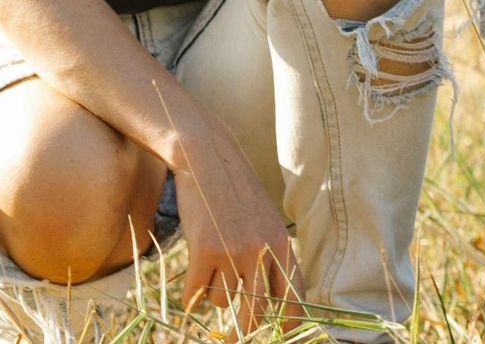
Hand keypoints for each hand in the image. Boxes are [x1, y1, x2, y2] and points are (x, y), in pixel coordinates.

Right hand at [173, 117, 301, 335]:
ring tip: (210, 264)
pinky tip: (192, 284)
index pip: (293, 297)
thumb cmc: (233, 191)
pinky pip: (196, 295)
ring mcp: (233, 252)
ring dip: (213, 292)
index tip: (278, 336)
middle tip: (233, 337)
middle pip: (255, 311)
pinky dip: (191, 296)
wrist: (206, 159)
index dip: (287, 323)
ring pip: (221, 301)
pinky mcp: (205, 251)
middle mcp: (262, 251)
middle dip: (243, 328)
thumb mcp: (265, 220)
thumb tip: (276, 299)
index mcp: (282, 244)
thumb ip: (273, 254)